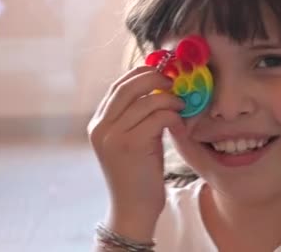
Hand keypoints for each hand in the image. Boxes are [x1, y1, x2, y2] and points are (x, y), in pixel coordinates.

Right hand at [88, 65, 185, 239]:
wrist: (133, 209)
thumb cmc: (139, 174)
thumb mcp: (133, 139)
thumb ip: (138, 116)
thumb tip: (159, 88)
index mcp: (98, 123)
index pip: (117, 86)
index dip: (140, 73)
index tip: (162, 71)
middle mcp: (101, 127)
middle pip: (128, 87)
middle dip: (155, 79)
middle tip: (174, 83)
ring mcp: (113, 136)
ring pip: (146, 101)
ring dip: (170, 100)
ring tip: (182, 107)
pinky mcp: (130, 145)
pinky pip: (157, 118)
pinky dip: (173, 116)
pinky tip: (180, 124)